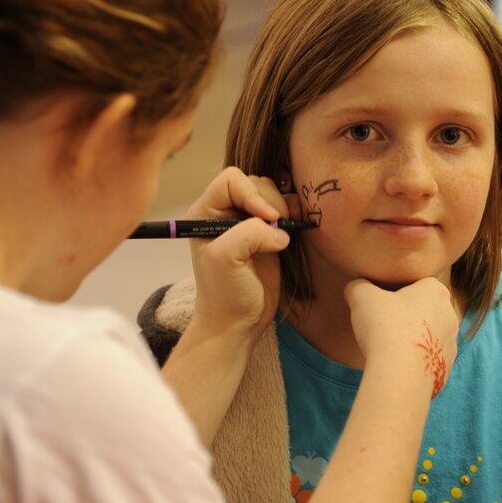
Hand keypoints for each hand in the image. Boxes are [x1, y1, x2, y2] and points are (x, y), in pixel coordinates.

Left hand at [186, 167, 291, 347]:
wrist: (237, 321)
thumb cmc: (224, 293)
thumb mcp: (225, 260)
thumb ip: (248, 234)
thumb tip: (279, 231)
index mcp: (206, 212)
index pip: (232, 180)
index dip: (252, 194)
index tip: (265, 219)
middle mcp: (226, 212)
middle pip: (256, 183)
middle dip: (271, 203)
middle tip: (276, 229)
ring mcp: (248, 222)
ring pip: (273, 193)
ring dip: (284, 208)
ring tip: (284, 231)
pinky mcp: (268, 233)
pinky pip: (286, 209)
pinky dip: (295, 214)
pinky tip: (295, 228)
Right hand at [344, 277, 458, 398]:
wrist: (400, 375)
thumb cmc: (384, 327)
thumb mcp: (361, 296)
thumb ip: (359, 286)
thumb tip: (356, 288)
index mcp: (436, 291)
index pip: (417, 284)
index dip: (397, 292)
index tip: (382, 303)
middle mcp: (450, 316)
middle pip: (424, 310)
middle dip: (406, 316)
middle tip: (382, 325)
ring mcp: (451, 344)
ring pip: (428, 337)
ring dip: (411, 340)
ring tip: (388, 348)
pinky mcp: (446, 369)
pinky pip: (427, 360)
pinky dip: (413, 362)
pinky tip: (396, 365)